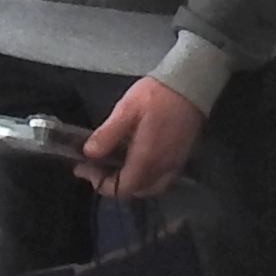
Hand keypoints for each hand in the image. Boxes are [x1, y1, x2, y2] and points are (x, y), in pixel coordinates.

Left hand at [85, 76, 207, 199]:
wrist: (190, 84)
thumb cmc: (156, 95)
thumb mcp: (126, 110)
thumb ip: (107, 134)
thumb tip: (89, 154)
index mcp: (147, 159)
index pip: (123, 188)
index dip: (101, 184)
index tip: (85, 168)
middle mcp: (162, 168)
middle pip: (136, 191)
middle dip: (114, 185)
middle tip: (97, 166)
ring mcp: (175, 164)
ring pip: (150, 188)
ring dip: (131, 183)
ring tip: (115, 165)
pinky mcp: (182, 158)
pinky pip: (163, 179)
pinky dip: (146, 178)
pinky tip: (136, 161)